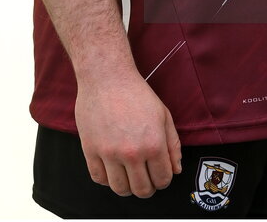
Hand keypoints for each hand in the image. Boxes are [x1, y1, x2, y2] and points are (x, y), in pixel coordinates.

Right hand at [75, 69, 181, 197]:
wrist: (107, 77)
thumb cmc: (136, 92)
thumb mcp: (163, 114)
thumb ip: (173, 144)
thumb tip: (176, 169)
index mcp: (153, 143)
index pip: (162, 180)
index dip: (163, 181)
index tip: (159, 175)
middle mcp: (132, 152)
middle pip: (141, 190)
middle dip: (147, 188)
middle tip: (145, 178)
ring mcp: (109, 153)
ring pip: (120, 189)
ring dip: (127, 187)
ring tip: (128, 175)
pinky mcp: (91, 150)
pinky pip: (99, 179)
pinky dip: (106, 179)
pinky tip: (112, 168)